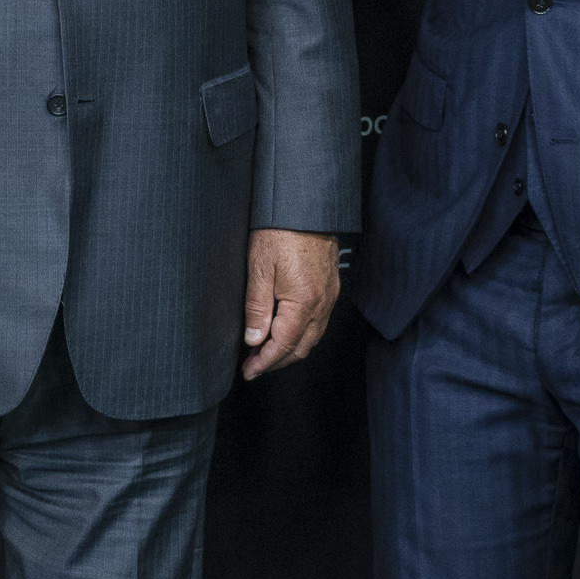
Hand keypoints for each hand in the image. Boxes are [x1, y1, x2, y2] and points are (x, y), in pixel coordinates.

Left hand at [242, 228, 340, 378]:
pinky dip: (302, 334)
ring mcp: (329, 296)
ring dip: (290, 349)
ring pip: (312, 337)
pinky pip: (318, 322)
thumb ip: (256, 308)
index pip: (283, 345)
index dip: (264, 363)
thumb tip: (254, 340)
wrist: (305, 206)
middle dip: (277, 361)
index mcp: (303, 302)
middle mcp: (321, 303)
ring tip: (266, 352)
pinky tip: (287, 331)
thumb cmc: (280, 231)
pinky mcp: (330, 287)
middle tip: (254, 365)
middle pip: (301, 347)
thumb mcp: (259, 268)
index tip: (249, 372)